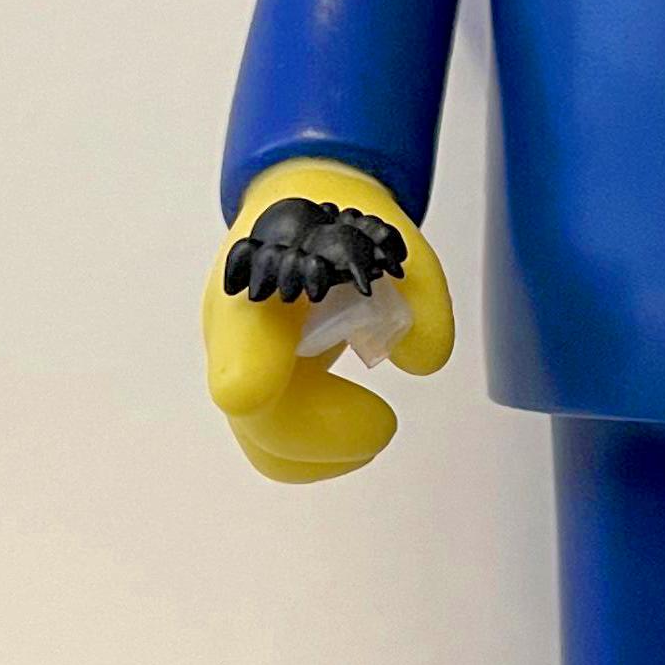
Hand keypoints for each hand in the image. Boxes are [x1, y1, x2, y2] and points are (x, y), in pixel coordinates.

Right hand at [201, 159, 453, 482]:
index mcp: (258, 283)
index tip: (262, 389)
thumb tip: (425, 362)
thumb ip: (417, 295)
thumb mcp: (386, 238)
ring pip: (267, 445)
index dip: (249, 374)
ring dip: (327, 449)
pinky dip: (326, 443)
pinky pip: (283, 442)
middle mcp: (238, 334)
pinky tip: (361, 419)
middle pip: (257, 420)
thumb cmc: (336, 222)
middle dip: (322, 435)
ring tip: (377, 422)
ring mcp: (245, 369)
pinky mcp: (265, 392)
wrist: (296, 215)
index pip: (238, 340)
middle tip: (384, 422)